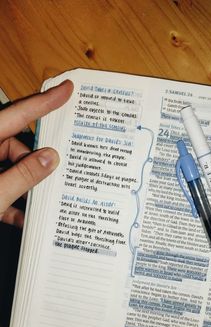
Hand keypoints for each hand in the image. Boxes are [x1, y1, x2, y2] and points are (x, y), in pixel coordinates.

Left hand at [0, 80, 72, 226]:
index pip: (16, 115)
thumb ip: (22, 175)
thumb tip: (50, 158)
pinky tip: (20, 216)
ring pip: (8, 167)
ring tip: (36, 202)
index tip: (65, 90)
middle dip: (32, 160)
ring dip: (23, 185)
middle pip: (13, 144)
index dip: (43, 102)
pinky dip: (10, 200)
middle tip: (50, 175)